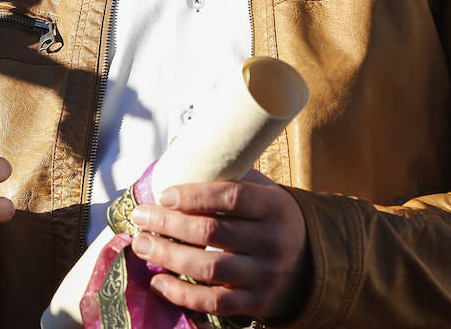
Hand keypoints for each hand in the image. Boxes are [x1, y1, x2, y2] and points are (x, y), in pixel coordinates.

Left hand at [129, 171, 310, 321]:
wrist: (311, 264)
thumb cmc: (270, 219)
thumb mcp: (261, 190)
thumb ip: (224, 171)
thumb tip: (177, 146)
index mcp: (273, 207)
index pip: (231, 197)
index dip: (194, 195)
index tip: (164, 194)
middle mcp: (272, 241)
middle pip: (212, 232)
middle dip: (168, 223)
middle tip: (140, 216)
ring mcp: (265, 275)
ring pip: (209, 268)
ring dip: (168, 256)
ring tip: (141, 244)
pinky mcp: (256, 303)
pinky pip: (215, 302)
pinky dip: (183, 294)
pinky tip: (159, 282)